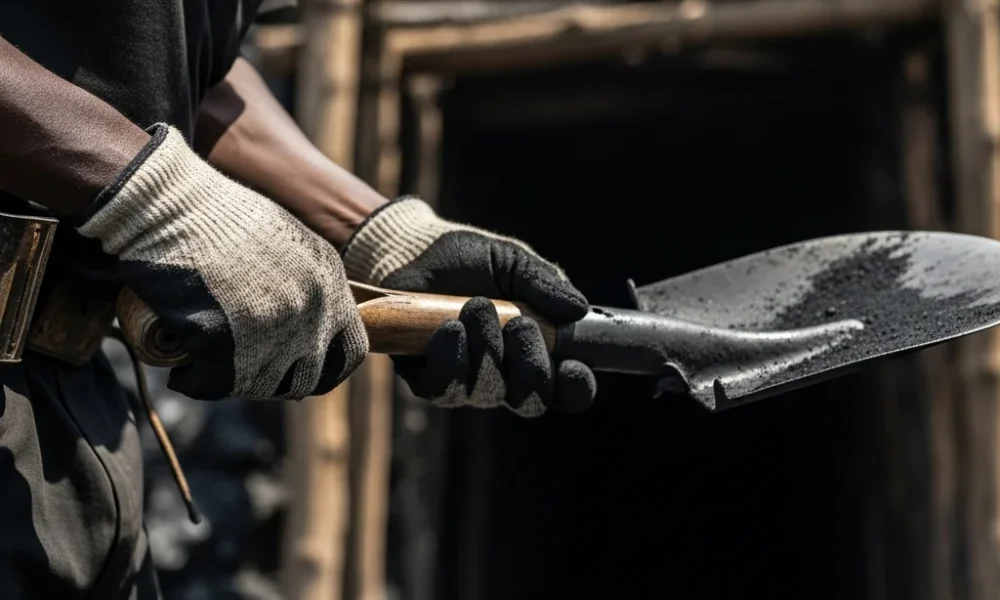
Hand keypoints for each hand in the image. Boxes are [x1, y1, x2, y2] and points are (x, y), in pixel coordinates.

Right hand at [76, 124, 368, 399]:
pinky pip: (213, 386)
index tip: (295, 370)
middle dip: (275, 380)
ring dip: (234, 383)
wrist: (167, 203)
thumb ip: (302, 281)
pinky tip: (185, 371)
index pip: (351, 350)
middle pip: (307, 378)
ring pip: (260, 386)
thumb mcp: (283, 240)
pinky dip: (196, 383)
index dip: (323, 368)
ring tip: (208, 364)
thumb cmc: (214, 214)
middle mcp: (311, 309)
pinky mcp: (225, 343)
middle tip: (242, 368)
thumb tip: (302, 322)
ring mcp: (272, 329)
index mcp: (329, 280)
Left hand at [341, 196, 595, 416]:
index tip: (574, 366)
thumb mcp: (513, 262)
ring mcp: (466, 381)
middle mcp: (504, 375)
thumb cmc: (469, 258)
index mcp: (534, 350)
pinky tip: (450, 328)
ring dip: (488, 350)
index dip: (575, 387)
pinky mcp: (427, 379)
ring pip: (488, 393)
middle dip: (531, 366)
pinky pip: (445, 388)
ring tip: (476, 307)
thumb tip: (578, 309)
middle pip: (531, 403)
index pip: (565, 389)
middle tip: (520, 325)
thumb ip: (545, 284)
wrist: (414, 251)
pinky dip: (452, 357)